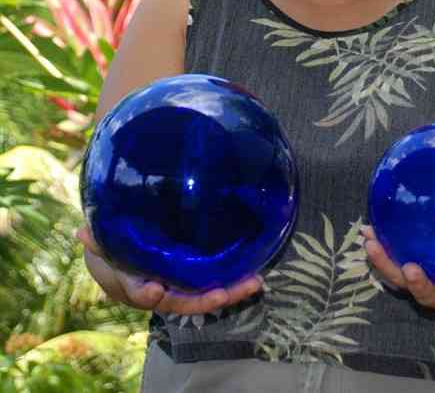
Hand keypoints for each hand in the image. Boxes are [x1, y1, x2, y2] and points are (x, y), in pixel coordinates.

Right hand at [77, 226, 261, 315]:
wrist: (125, 246)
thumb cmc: (112, 243)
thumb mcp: (101, 241)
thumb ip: (97, 238)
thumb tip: (83, 232)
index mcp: (132, 283)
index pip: (138, 291)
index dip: (145, 292)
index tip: (155, 290)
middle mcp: (158, 290)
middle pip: (180, 300)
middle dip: (203, 299)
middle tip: (223, 293)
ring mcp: (178, 286)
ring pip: (202, 295)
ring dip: (229, 291)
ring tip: (253, 283)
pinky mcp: (193, 276)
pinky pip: (212, 282)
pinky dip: (232, 281)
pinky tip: (253, 274)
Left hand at [361, 225, 434, 311]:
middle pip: (427, 294)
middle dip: (417, 284)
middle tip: (409, 269)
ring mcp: (425, 280)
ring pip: (402, 280)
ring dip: (386, 264)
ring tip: (372, 244)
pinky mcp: (411, 266)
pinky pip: (393, 260)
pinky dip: (380, 248)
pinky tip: (368, 230)